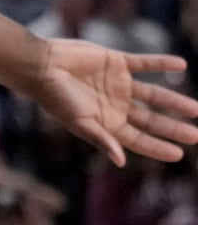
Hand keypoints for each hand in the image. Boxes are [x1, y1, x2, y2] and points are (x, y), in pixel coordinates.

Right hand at [26, 40, 197, 165]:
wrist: (41, 66)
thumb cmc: (55, 98)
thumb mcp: (79, 122)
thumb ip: (101, 139)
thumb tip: (121, 161)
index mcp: (107, 122)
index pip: (138, 139)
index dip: (158, 147)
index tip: (178, 154)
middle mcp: (116, 104)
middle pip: (150, 119)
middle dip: (173, 128)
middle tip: (195, 135)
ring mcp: (118, 83)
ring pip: (153, 94)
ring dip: (174, 101)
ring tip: (195, 109)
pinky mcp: (116, 62)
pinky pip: (144, 63)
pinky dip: (162, 63)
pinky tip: (180, 64)